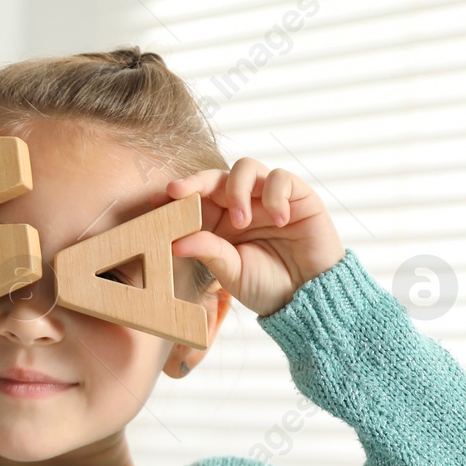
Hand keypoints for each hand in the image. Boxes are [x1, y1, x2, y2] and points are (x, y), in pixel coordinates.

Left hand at [153, 158, 345, 316]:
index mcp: (220, 221)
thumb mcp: (231, 272)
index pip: (196, 197)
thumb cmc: (266, 286)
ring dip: (237, 189)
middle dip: (196, 181)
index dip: (178, 194)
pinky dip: (275, 195)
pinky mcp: (298, 196)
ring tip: (240, 222)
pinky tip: (278, 220)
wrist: (307, 297)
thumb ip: (208, 252)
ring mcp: (269, 197)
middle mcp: (243, 204)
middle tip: (179, 193)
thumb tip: (174, 242)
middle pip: (216, 176)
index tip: (158, 199)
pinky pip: (281, 179)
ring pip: (246, 167)